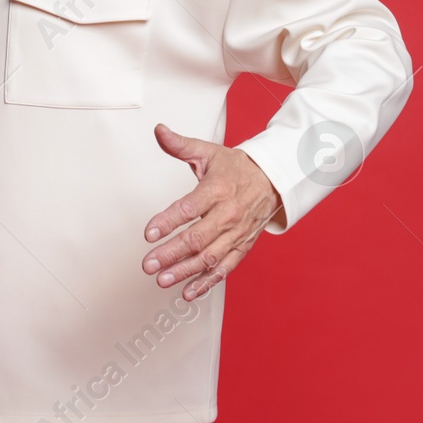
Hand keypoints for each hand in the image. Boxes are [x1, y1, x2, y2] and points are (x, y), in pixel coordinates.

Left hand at [142, 122, 284, 300]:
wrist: (274, 179)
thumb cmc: (237, 167)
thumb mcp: (208, 151)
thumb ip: (180, 144)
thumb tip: (159, 130)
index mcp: (217, 190)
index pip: (189, 208)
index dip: (167, 221)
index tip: (148, 233)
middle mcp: (228, 215)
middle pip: (197, 238)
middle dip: (170, 253)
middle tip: (148, 264)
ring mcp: (236, 233)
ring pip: (210, 258)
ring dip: (185, 271)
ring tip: (162, 280)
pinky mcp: (242, 246)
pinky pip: (225, 268)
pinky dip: (208, 282)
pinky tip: (188, 292)